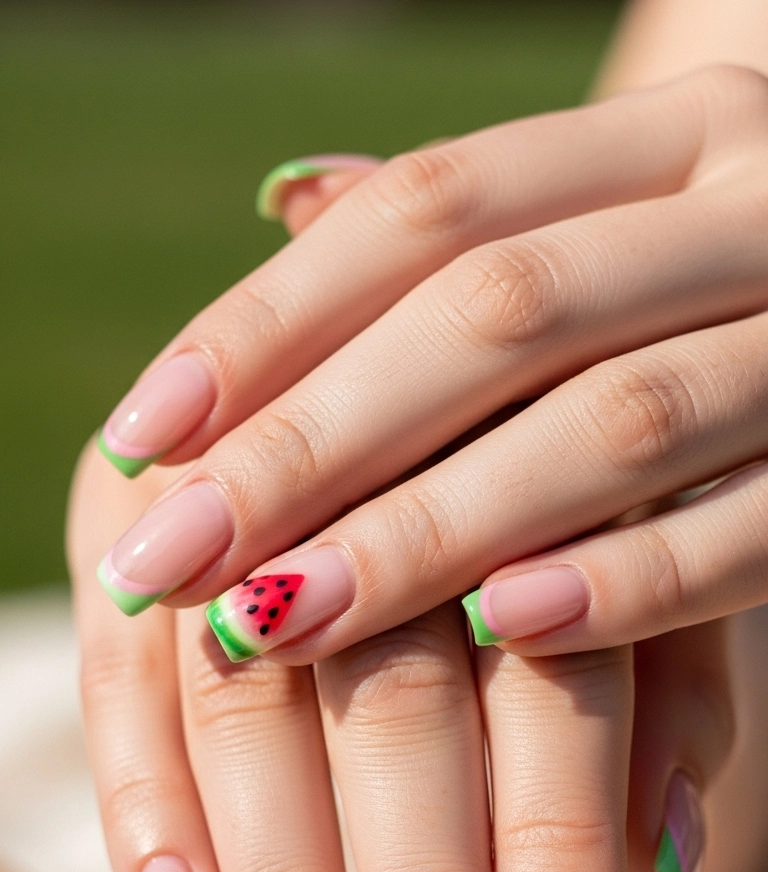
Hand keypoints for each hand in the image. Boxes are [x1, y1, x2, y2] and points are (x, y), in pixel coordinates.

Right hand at [70, 429, 752, 871]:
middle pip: (394, 706)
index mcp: (528, 462)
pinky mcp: (125, 503)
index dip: (550, 847)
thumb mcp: (654, 542)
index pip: (541, 681)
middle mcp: (370, 464)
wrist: (405, 311)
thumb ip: (671, 689)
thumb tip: (671, 871)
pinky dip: (148, 803)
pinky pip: (122, 667)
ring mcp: (227, 481)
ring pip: (246, 703)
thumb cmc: (554, 457)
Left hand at [93, 66, 767, 668]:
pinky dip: (631, 584)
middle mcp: (747, 205)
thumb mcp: (618, 230)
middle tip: (172, 555)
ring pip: (612, 427)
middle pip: (497, 315)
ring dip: (433, 532)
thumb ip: (475, 234)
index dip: (274, 320)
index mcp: (663, 141)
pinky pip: (755, 531)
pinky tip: (502, 632)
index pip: (434, 205)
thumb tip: (284, 203)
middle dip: (316, 445)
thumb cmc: (724, 294)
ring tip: (281, 617)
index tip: (144, 432)